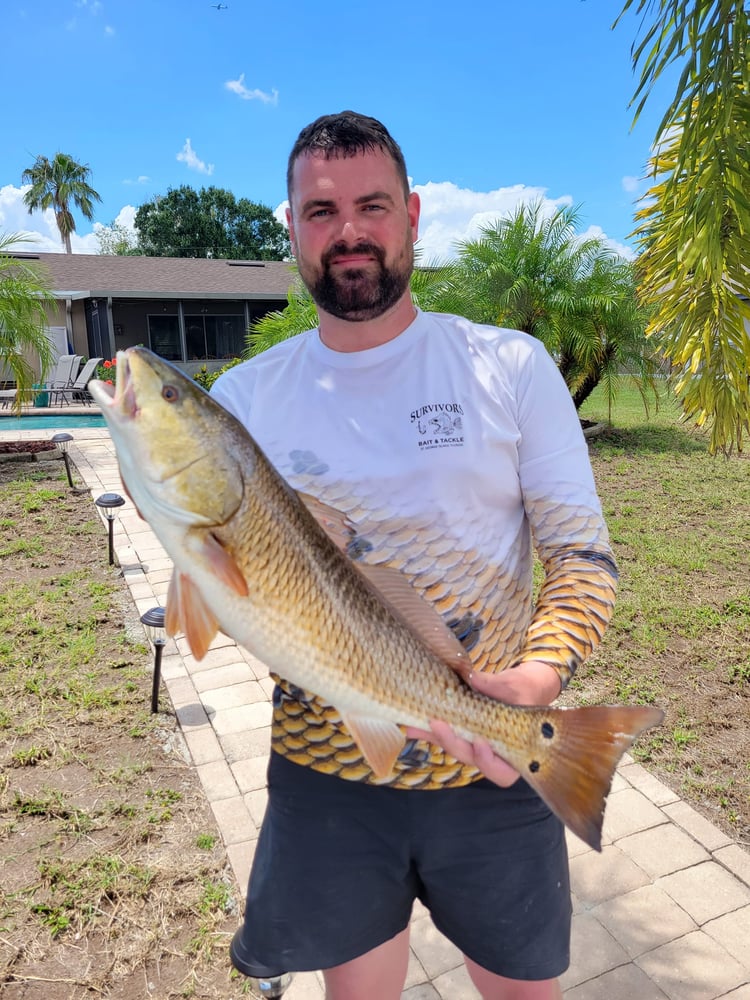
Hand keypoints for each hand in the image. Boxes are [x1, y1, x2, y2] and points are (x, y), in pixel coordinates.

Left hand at [405, 661, 561, 788]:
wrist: (516, 690)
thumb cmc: (522, 692)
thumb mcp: (514, 688)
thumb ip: (496, 687)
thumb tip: (474, 679)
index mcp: (513, 753)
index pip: (502, 773)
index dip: (488, 762)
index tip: (480, 742)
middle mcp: (490, 754)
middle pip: (470, 759)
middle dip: (452, 743)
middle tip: (438, 724)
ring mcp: (472, 745)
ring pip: (452, 748)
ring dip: (432, 737)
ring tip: (413, 724)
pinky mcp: (459, 733)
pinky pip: (443, 735)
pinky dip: (427, 729)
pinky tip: (411, 722)